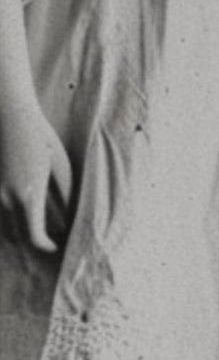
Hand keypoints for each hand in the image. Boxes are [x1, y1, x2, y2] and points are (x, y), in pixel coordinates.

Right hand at [0, 93, 72, 252]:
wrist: (7, 112)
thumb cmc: (39, 137)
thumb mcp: (61, 167)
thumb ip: (65, 197)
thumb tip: (71, 220)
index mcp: (28, 196)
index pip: (35, 238)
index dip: (48, 247)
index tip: (58, 245)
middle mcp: (5, 198)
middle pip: (17, 237)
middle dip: (34, 243)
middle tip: (50, 240)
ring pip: (2, 226)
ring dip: (17, 233)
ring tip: (35, 228)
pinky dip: (4, 218)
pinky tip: (19, 213)